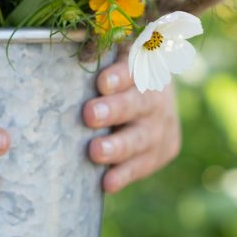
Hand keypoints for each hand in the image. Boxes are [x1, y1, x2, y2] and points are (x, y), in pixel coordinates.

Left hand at [82, 49, 180, 192]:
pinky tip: (108, 183)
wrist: (157, 93)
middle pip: (138, 103)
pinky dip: (126, 173)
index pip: (135, 68)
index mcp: (144, 65)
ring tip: (95, 151)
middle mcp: (157, 95)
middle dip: (114, 110)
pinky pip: (144, 164)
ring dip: (118, 146)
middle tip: (90, 115)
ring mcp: (162, 124)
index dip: (120, 76)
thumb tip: (71, 57)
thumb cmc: (118, 72)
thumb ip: (97, 54)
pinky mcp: (166, 148)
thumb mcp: (114, 54)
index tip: (102, 83)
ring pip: (142, 137)